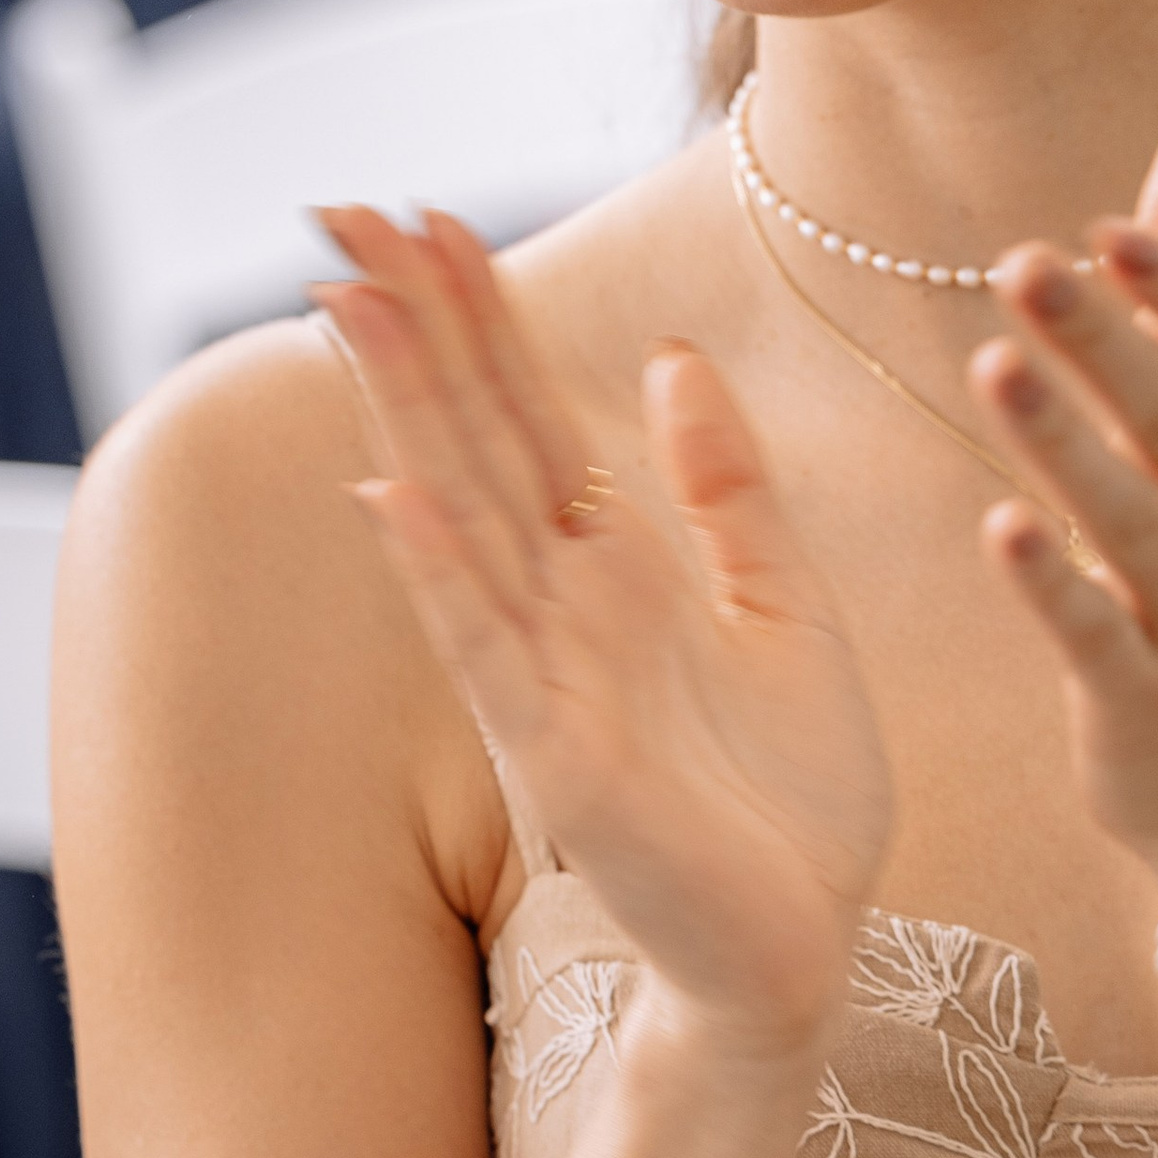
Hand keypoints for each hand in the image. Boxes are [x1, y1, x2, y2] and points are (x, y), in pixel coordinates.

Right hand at [317, 206, 892, 1064]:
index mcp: (619, 566)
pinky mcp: (554, 762)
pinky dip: (441, 571)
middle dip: (418, 329)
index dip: (484, 318)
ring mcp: (545, 679)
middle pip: (476, 438)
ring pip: (462, 516)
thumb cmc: (794, 796)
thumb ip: (730, 490)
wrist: (808, 943)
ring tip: (353, 307)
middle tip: (350, 215)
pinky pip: (487, 650)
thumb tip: (672, 359)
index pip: (532, 415)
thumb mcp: (788, 607)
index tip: (432, 216)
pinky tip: (395, 492)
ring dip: (407, 411)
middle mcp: (562, 608)